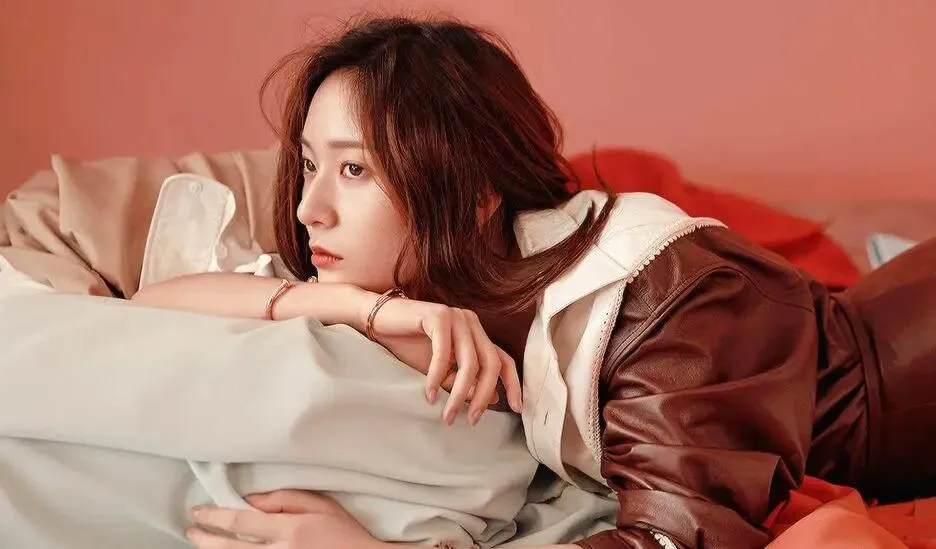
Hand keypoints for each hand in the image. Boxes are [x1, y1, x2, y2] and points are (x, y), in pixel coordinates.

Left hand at [186, 491, 381, 548]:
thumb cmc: (344, 532)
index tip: (198, 512)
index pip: (241, 523)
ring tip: (202, 543)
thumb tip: (251, 499)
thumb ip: (285, 499)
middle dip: (206, 539)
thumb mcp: (320, 504)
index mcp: (290, 531)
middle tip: (191, 531)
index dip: (215, 517)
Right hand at [361, 295, 521, 424]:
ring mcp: (456, 316)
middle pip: (491, 363)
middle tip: (472, 419)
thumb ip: (462, 380)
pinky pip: (444, 353)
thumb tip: (492, 397)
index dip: (513, 384)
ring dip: (460, 392)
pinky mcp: (438, 315)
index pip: (503, 359)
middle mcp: (471, 322)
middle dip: (483, 395)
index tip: (517, 408)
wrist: (378, 322)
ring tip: (448, 414)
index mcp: (476, 334)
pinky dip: (437, 376)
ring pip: (470, 362)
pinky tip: (430, 394)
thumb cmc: (408, 345)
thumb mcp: (440, 370)